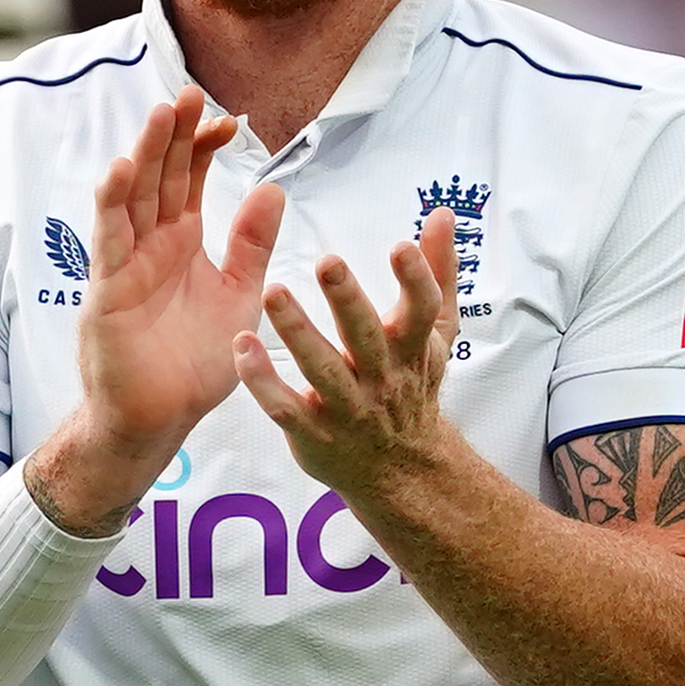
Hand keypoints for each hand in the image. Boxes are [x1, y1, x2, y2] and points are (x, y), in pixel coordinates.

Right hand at [32, 86, 284, 531]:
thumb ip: (253, 245)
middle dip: (173, 136)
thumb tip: (274, 187)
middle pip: (161, 177)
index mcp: (183, 242)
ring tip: (159, 116)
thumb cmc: (196, 363)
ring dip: (143, 156)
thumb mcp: (240, 294)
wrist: (160, 418)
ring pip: (133, 198)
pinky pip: (108, 241)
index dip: (204, 148)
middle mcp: (151, 244)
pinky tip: (118, 171)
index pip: (191, 179)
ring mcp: (125, 263)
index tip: (228, 120)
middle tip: (189, 93)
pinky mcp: (106, 290)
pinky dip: (111, 205)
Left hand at [236, 208, 462, 500]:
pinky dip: (263, 381)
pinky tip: (242, 347)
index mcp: (412, 348)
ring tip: (273, 291)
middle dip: (348, 300)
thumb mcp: (435, 334)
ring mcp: (347, 408)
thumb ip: (438, 273)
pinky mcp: (313, 433)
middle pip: (366, 336)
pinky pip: (285, 407)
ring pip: (322, 370)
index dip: (416, 279)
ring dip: (297, 332)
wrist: (401, 470)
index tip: (400, 246)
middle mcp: (381, 378)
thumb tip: (442, 215)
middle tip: (328, 262)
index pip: (422, 311)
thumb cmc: (411, 385)